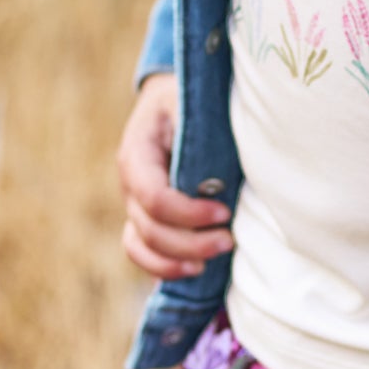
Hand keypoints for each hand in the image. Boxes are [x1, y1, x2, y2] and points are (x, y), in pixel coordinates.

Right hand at [116, 72, 233, 277]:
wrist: (171, 97)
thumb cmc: (187, 99)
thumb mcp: (193, 104)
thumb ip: (204, 133)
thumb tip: (237, 165)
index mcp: (138, 153)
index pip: (154, 197)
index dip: (188, 213)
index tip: (224, 212)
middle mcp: (130, 182)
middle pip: (149, 229)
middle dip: (190, 242)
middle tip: (229, 241)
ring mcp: (134, 203)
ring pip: (140, 246)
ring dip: (174, 263)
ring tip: (209, 264)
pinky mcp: (146, 216)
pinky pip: (143, 251)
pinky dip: (164, 268)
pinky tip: (194, 271)